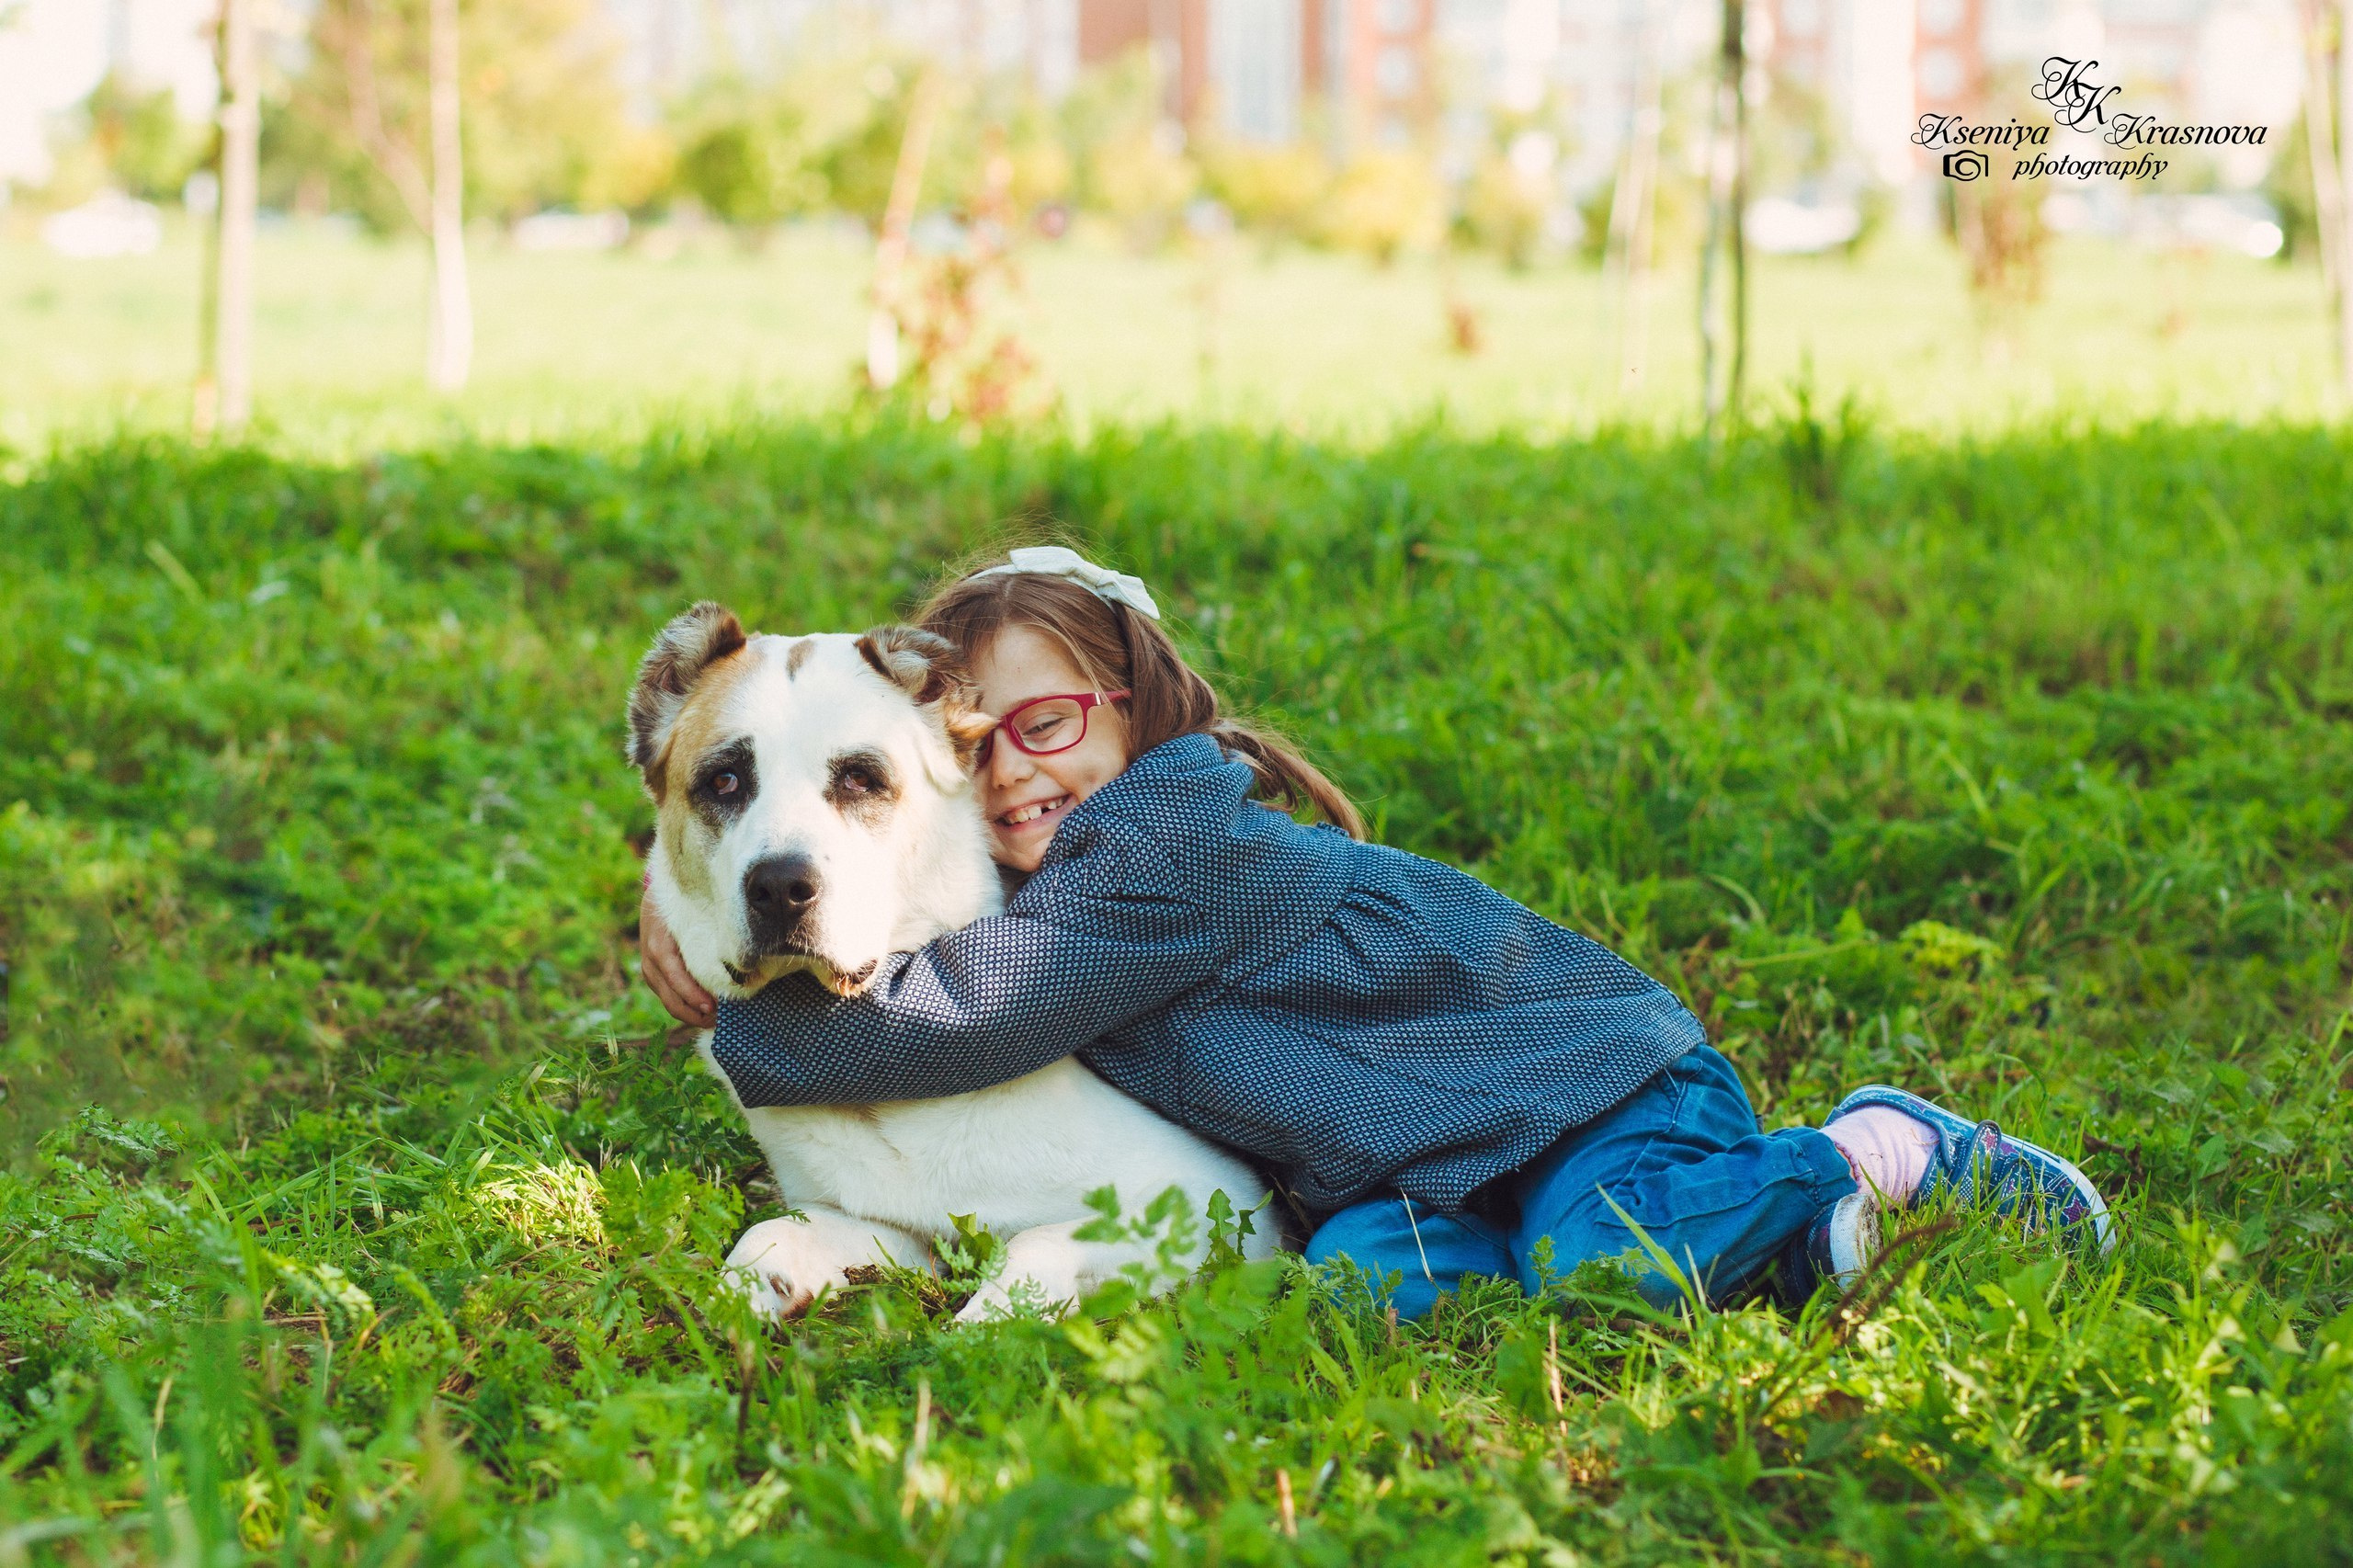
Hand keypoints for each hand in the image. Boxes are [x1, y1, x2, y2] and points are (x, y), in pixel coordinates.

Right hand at [639, 890, 715, 1028]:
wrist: (656, 900)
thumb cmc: (682, 908)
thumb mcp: (692, 918)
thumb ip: (708, 938)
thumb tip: (739, 959)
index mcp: (660, 947)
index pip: (676, 979)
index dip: (695, 997)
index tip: (715, 1008)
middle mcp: (651, 963)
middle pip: (673, 1000)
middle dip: (698, 1015)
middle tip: (723, 1020)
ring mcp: (649, 972)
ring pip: (671, 1004)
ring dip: (694, 1015)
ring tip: (718, 1019)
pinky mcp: (652, 978)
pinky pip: (670, 999)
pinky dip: (688, 1008)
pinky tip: (707, 1010)